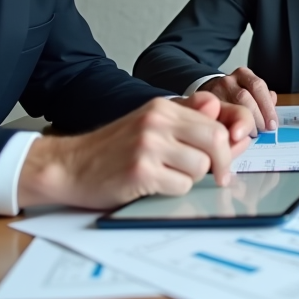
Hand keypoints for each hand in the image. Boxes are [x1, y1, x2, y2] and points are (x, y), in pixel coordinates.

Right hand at [16, 93, 255, 209]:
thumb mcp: (150, 126)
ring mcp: (149, 145)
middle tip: (220, 178)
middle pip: (215, 141)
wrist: (68, 166)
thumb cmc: (111, 150)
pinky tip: (153, 186)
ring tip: (167, 177)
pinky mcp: (141, 171)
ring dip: (190, 178)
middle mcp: (157, 122)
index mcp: (162, 107)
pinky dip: (173, 191)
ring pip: (200, 166)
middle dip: (223, 163)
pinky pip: (181, 186)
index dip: (229, 144)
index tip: (229, 159)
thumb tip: (229, 126)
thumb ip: (188, 124)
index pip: (215, 122)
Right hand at [200, 67, 278, 131]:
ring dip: (244, 124)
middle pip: (244, 97)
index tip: (272, 124)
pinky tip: (237, 135)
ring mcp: (215, 91)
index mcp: (244, 74)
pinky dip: (231, 127)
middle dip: (256, 117)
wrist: (211, 91)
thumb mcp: (251, 89)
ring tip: (251, 134)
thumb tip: (273, 105)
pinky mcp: (206, 104)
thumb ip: (264, 97)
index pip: (258, 86)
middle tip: (263, 130)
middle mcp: (228, 80)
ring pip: (230, 107)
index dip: (267, 107)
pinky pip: (220, 117)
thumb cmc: (236, 94)